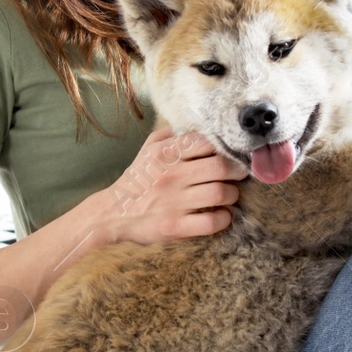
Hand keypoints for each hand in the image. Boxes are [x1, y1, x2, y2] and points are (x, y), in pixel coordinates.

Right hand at [103, 123, 249, 244]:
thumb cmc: (137, 179)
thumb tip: (198, 124)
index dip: (225, 147)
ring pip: (220, 193)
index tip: (232, 152)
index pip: (206, 142)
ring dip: (231, 195)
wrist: (112, 213)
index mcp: (164, 153)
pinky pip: (212, 222)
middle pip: (220, 167)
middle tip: (239, 174)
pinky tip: (221, 215)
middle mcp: (170, 175)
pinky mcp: (175, 227)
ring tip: (228, 195)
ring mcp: (173, 202)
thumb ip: (172, 134)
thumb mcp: (148, 149)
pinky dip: (223, 219)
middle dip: (237, 170)